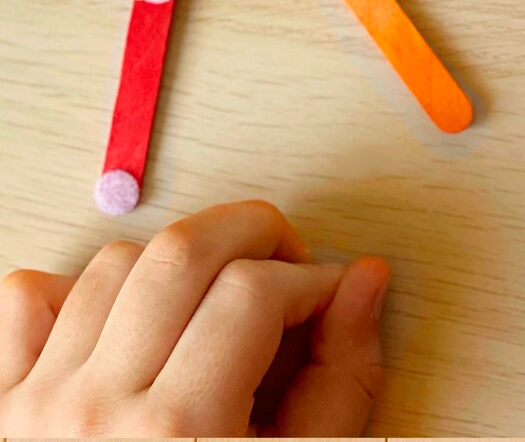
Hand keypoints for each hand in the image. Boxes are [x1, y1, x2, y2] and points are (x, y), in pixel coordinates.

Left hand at [0, 200, 388, 435]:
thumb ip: (342, 381)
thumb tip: (363, 280)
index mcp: (180, 437)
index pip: (257, 291)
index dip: (312, 279)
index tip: (328, 297)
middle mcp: (96, 413)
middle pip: (183, 252)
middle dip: (253, 231)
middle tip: (284, 261)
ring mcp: (33, 409)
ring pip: (112, 265)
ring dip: (177, 262)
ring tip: (211, 298)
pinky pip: (25, 302)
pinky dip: (74, 290)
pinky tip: (121, 320)